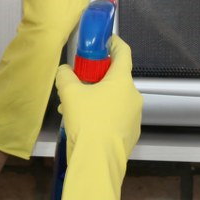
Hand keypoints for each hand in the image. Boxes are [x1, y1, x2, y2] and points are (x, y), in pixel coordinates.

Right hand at [54, 35, 142, 199]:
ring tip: (74, 108)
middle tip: (79, 81)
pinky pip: (116, 116)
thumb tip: (65, 71)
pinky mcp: (131, 133)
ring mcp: (135, 116)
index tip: (106, 40)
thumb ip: (65, 76)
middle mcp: (133, 96)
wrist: (97, 160)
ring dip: (97, 98)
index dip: (114, 43)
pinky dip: (102, 115)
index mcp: (122, 81)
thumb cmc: (86, 120)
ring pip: (115, 99)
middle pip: (116, 78)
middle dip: (97, 77)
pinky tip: (84, 124)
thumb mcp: (69, 93)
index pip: (123, 53)